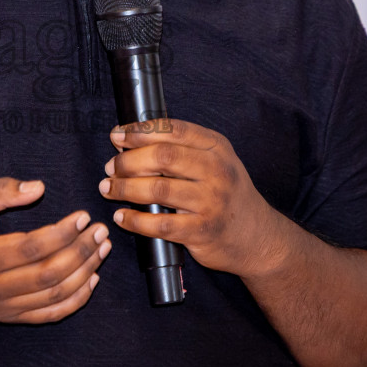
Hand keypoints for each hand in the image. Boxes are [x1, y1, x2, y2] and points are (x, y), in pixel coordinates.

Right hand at [0, 178, 111, 323]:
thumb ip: (0, 190)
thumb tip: (39, 188)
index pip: (31, 248)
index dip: (62, 233)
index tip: (83, 216)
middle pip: (49, 274)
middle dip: (82, 252)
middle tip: (101, 230)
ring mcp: (3, 308)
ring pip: (55, 296)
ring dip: (85, 272)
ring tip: (102, 248)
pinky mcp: (11, 317)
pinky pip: (51, 314)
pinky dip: (76, 299)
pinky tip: (91, 278)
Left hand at [99, 119, 281, 276]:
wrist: (257, 236)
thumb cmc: (226, 195)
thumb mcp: (214, 162)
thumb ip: (178, 150)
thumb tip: (126, 142)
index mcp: (217, 147)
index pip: (173, 130)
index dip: (140, 131)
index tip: (117, 134)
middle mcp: (217, 171)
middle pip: (163, 157)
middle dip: (128, 160)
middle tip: (110, 167)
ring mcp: (211, 202)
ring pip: (158, 189)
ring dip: (125, 188)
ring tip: (109, 188)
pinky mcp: (203, 231)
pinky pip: (160, 224)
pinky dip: (135, 220)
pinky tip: (122, 217)